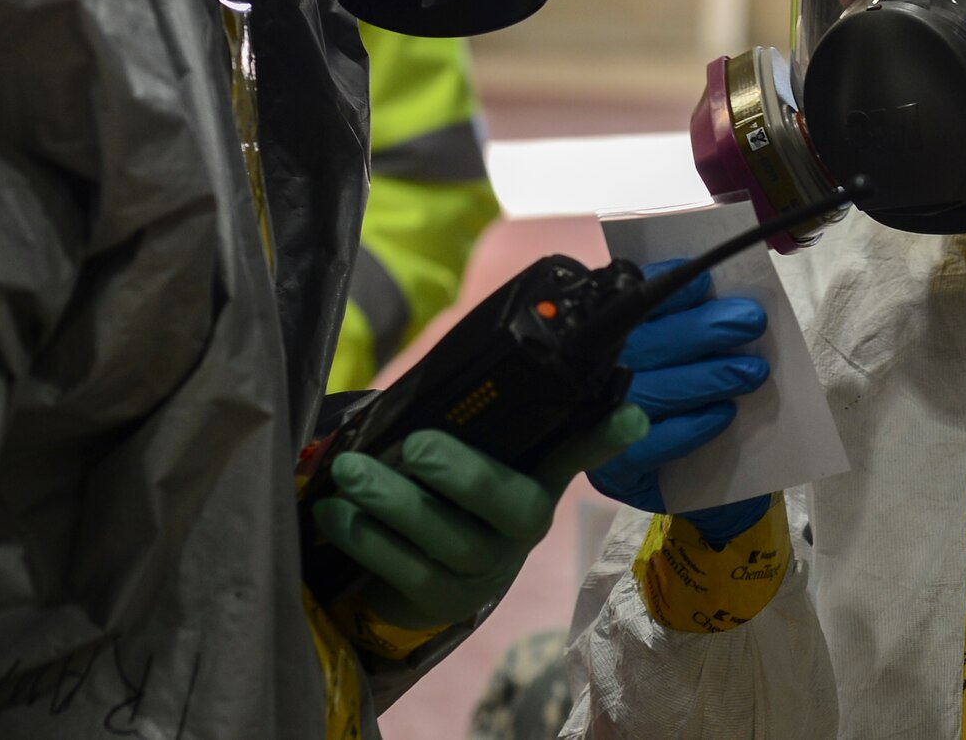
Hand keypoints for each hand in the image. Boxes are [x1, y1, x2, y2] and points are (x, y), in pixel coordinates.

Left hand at [311, 403, 647, 630]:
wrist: (418, 570)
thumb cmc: (439, 485)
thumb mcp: (459, 449)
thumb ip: (464, 418)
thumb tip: (451, 364)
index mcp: (535, 477)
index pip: (574, 451)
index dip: (602, 437)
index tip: (631, 416)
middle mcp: (522, 525)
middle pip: (504, 503)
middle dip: (459, 473)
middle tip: (414, 446)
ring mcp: (486, 568)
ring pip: (447, 540)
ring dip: (393, 504)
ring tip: (350, 474)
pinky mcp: (443, 600)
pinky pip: (406, 572)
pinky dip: (365, 539)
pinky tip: (334, 513)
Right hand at [587, 259, 772, 546]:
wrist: (699, 490)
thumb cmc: (693, 405)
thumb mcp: (689, 358)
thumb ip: (691, 327)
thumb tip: (722, 296)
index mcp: (603, 341)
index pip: (630, 306)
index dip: (665, 291)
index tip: (706, 279)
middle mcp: (592, 379)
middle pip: (640, 347)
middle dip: (699, 330)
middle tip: (749, 322)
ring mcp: (597, 426)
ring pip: (648, 392)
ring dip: (705, 378)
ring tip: (752, 371)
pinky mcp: (615, 470)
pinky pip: (651, 444)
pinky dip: (691, 427)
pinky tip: (725, 414)